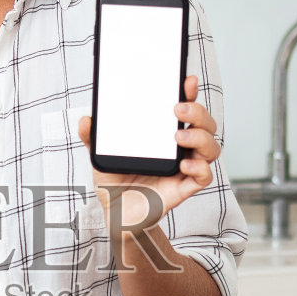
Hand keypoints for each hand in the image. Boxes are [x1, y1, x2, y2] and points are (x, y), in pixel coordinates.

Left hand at [76, 75, 221, 236]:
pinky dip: (200, 168)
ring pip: (211, 148)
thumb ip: (93, 138)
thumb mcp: (100, 156)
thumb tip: (85, 119)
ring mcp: (184, 168)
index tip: (186, 81)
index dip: (189, 93)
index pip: (184, 109)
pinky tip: (183, 165)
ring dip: (200, 138)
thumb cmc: (114, 183)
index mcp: (164, 135)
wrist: (115, 214)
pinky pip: (204, 176)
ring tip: (179, 137)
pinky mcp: (184, 188)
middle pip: (205, 125)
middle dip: (198, 113)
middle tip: (178, 110)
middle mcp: (179, 149)